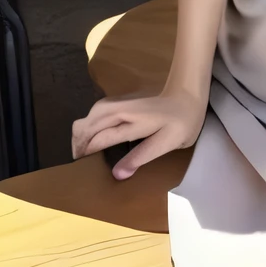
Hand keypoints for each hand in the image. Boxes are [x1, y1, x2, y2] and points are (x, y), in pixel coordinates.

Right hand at [71, 87, 206, 180]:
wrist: (187, 92)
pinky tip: (92, 139)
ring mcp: (116, 103)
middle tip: (80, 165)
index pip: (98, 140)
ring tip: (83, 155)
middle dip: (78, 146)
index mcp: (130, 122)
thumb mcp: (166, 143)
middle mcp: (117, 110)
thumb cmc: (182, 120)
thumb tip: (117, 175)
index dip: (87, 156)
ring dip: (81, 136)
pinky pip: (93, 114)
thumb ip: (140, 157)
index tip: (82, 171)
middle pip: (85, 127)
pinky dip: (87, 127)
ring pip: (86, 118)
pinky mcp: (118, 101)